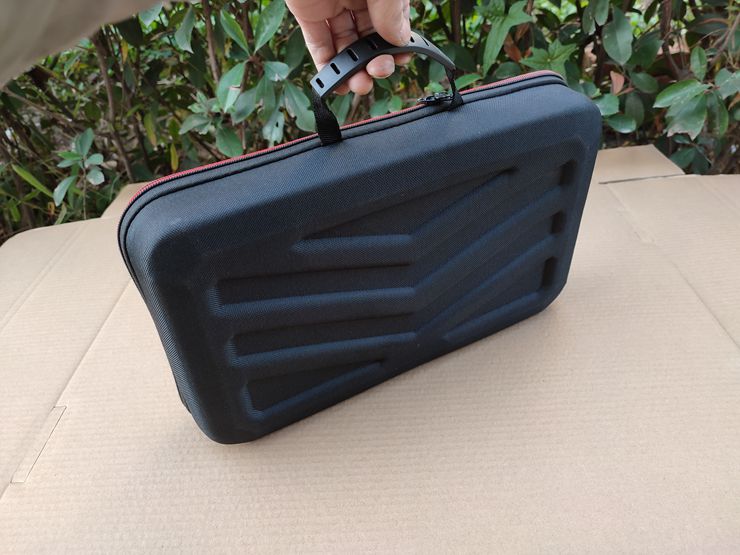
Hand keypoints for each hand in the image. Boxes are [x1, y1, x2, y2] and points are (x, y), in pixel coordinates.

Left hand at [286, 0, 410, 94]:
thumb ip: (392, 12)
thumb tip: (399, 39)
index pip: (393, 22)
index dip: (398, 44)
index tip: (402, 59)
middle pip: (369, 38)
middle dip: (375, 61)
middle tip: (378, 72)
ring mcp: (331, 4)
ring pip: (344, 45)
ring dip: (352, 70)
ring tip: (359, 85)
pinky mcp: (306, 13)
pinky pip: (317, 44)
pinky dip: (326, 66)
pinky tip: (335, 83)